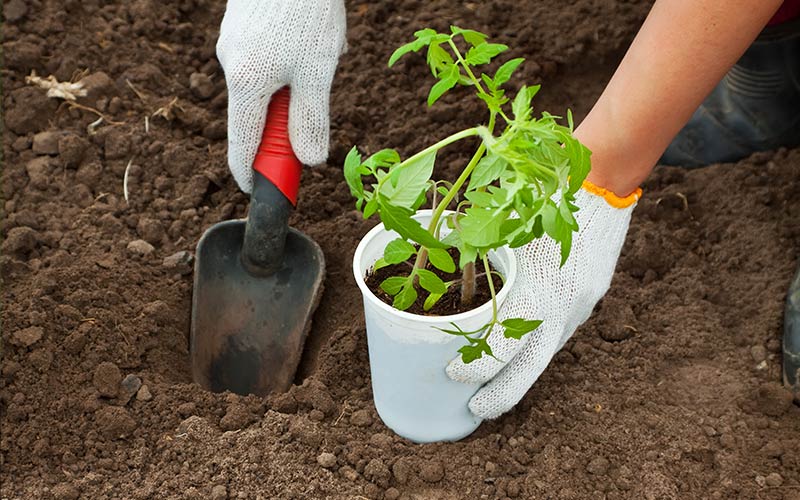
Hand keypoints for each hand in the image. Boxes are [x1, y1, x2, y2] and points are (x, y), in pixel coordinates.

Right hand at [216, 0, 345, 192]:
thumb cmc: (307, 9)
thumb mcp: (317, 71)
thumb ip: (311, 119)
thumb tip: (309, 160)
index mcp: (246, 83)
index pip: (242, 145)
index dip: (252, 174)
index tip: (261, 191)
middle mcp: (231, 66)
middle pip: (256, 116)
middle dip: (288, 118)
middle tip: (315, 103)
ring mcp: (232, 44)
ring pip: (266, 86)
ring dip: (295, 85)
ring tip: (320, 52)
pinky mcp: (241, 28)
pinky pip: (266, 61)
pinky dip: (290, 64)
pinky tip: (310, 36)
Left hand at [446, 182, 641, 418]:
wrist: (600, 184)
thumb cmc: (542, 199)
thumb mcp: (506, 228)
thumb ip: (479, 253)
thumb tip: (441, 268)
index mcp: (537, 289)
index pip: (503, 343)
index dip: (477, 365)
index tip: (453, 374)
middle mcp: (562, 306)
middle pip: (531, 368)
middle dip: (501, 395)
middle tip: (475, 410)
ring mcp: (580, 306)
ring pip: (546, 352)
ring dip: (520, 373)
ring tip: (493, 388)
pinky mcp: (589, 301)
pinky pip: (559, 332)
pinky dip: (536, 346)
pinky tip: (520, 352)